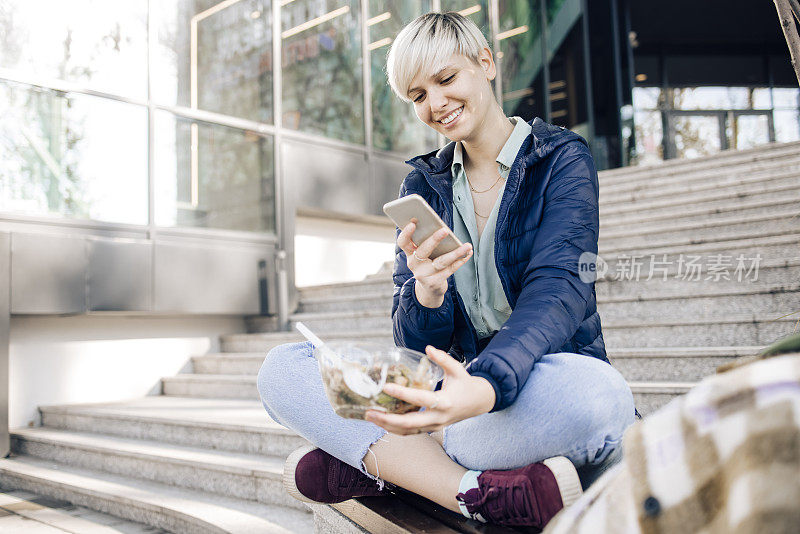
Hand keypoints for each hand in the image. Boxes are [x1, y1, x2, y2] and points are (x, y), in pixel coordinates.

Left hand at [364, 345, 495, 434]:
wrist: (478, 403)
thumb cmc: (466, 384)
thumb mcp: (458, 369)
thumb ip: (443, 359)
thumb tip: (428, 348)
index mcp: (445, 402)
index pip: (420, 399)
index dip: (402, 394)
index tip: (386, 387)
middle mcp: (439, 418)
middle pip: (409, 423)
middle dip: (387, 419)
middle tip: (370, 411)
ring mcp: (434, 426)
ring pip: (407, 431)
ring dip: (387, 426)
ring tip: (370, 416)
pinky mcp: (431, 429)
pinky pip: (410, 433)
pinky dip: (394, 429)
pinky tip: (381, 421)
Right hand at [396, 220, 472, 307]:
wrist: (429, 289)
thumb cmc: (428, 264)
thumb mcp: (423, 254)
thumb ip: (427, 242)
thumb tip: (442, 228)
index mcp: (409, 253)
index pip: (403, 242)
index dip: (406, 233)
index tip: (413, 223)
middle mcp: (414, 264)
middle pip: (423, 250)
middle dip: (434, 239)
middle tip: (445, 230)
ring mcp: (423, 275)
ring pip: (441, 261)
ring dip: (456, 252)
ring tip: (467, 245)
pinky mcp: (434, 283)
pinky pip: (450, 270)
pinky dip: (461, 260)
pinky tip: (468, 253)